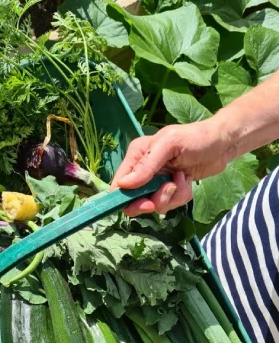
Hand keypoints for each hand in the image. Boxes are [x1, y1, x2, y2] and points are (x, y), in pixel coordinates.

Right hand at [111, 117, 233, 215]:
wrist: (222, 144)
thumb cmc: (195, 138)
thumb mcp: (169, 145)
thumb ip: (146, 165)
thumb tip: (124, 185)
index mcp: (137, 155)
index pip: (119, 184)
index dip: (126, 199)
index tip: (146, 203)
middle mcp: (143, 170)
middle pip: (135, 200)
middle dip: (154, 200)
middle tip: (168, 191)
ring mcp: (157, 181)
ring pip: (155, 204)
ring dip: (172, 197)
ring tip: (182, 179)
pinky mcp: (171, 189)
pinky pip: (170, 204)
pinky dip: (181, 196)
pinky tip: (187, 181)